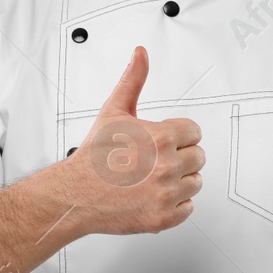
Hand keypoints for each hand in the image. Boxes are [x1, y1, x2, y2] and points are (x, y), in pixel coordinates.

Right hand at [63, 46, 203, 235]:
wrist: (74, 194)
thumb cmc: (93, 156)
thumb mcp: (114, 111)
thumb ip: (133, 80)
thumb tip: (141, 54)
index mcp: (161, 137)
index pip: (195, 132)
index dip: (178, 135)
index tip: (162, 141)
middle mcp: (167, 166)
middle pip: (198, 157)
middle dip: (179, 156)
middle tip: (154, 160)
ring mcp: (166, 194)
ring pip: (195, 182)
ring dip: (179, 180)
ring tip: (153, 178)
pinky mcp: (163, 217)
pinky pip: (188, 208)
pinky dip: (175, 204)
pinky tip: (154, 195)